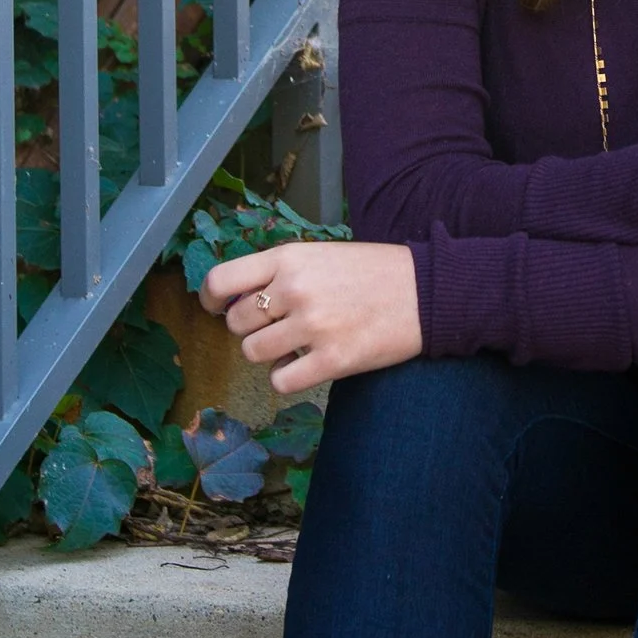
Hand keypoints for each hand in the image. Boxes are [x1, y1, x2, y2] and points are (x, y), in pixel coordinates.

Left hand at [198, 239, 421, 392]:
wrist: (427, 291)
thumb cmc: (374, 272)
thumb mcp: (322, 255)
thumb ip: (280, 273)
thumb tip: (236, 302)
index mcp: (289, 258)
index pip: (221, 280)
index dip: (210, 300)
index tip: (215, 309)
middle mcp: (295, 290)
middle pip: (236, 324)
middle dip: (250, 330)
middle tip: (278, 328)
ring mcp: (312, 327)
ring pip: (254, 354)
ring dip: (270, 355)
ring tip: (296, 345)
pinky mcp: (332, 360)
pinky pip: (281, 382)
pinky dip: (287, 378)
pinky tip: (306, 364)